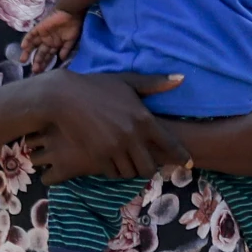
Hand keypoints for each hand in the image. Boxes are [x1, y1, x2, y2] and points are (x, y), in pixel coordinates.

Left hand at [23, 9, 82, 72]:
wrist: (70, 13)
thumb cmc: (73, 26)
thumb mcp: (71, 41)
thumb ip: (65, 50)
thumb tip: (61, 59)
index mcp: (55, 45)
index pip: (48, 57)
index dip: (44, 64)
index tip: (41, 73)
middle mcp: (47, 41)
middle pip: (40, 53)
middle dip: (37, 62)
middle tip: (34, 71)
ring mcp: (42, 35)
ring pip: (33, 45)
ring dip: (28, 53)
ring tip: (23, 61)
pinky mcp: (39, 28)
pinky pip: (31, 35)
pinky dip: (27, 40)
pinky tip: (23, 47)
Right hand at [26, 72, 189, 180]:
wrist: (64, 97)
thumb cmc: (97, 86)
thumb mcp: (127, 81)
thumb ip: (154, 83)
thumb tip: (181, 78)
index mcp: (143, 118)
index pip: (169, 144)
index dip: (180, 157)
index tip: (187, 164)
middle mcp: (132, 136)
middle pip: (149, 167)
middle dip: (150, 168)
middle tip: (147, 164)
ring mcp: (114, 148)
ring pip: (130, 172)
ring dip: (131, 169)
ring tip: (129, 162)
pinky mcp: (98, 156)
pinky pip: (113, 172)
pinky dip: (115, 169)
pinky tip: (113, 161)